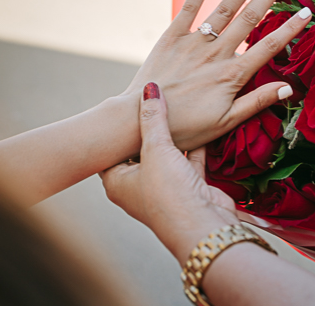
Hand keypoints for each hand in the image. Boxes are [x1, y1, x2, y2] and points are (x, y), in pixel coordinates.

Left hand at [102, 87, 238, 263]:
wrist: (204, 227)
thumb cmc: (169, 193)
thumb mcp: (155, 149)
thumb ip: (153, 117)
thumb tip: (149, 88)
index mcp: (118, 182)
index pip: (110, 149)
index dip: (115, 128)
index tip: (121, 103)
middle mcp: (138, 186)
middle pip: (139, 149)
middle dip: (146, 127)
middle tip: (149, 98)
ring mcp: (164, 186)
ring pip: (165, 153)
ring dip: (171, 134)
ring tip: (173, 104)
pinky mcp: (188, 186)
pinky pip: (189, 158)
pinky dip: (194, 143)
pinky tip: (199, 122)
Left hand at [122, 0, 310, 151]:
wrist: (139, 120)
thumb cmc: (185, 128)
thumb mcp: (225, 123)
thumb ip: (257, 102)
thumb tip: (288, 88)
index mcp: (232, 75)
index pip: (268, 46)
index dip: (290, 28)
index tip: (308, 11)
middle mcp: (216, 53)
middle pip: (249, 18)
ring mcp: (194, 42)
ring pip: (224, 8)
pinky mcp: (172, 36)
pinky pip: (189, 8)